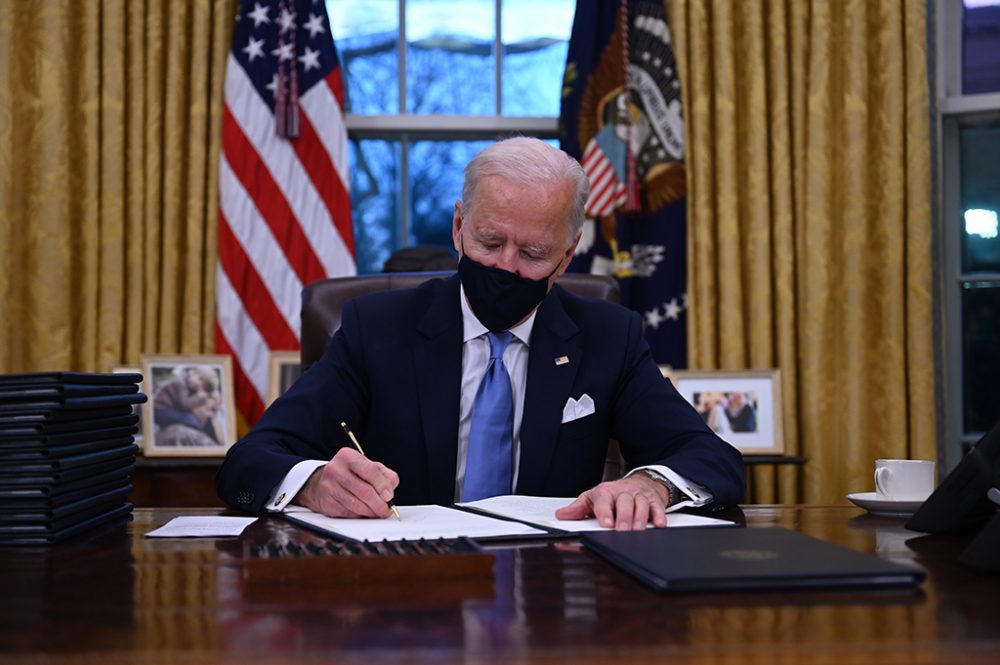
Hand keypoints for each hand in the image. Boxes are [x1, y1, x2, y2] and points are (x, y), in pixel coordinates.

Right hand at [294, 447, 399, 517]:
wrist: (327, 481)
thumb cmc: (353, 474)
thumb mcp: (371, 467)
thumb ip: (385, 476)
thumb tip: (389, 491)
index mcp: (348, 456)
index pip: (370, 471)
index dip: (382, 486)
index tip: (389, 496)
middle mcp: (335, 469)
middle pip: (364, 491)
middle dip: (379, 504)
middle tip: (386, 510)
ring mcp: (328, 486)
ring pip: (356, 505)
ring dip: (371, 512)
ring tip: (377, 512)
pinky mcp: (326, 502)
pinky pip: (348, 513)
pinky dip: (359, 515)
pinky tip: (363, 512)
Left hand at [554, 474, 668, 530]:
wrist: (637, 483)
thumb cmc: (612, 494)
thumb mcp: (593, 498)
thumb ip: (578, 508)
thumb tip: (561, 515)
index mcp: (605, 492)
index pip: (603, 500)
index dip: (604, 512)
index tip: (605, 523)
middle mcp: (623, 492)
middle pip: (624, 502)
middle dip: (624, 517)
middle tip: (622, 531)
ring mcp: (639, 496)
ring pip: (641, 505)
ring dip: (640, 519)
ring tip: (637, 531)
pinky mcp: (654, 501)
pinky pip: (658, 507)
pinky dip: (659, 516)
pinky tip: (658, 524)